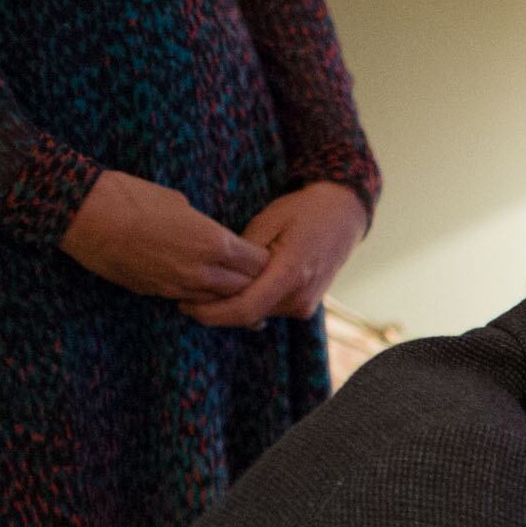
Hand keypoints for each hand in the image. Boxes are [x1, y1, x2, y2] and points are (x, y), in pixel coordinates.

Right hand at [61, 168, 268, 302]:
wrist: (84, 215)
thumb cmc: (130, 197)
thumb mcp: (179, 203)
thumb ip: (204, 227)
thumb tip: (213, 236)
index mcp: (214, 242)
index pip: (259, 263)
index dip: (263, 259)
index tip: (262, 255)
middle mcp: (202, 271)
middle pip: (246, 287)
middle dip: (253, 281)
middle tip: (255, 277)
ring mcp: (180, 287)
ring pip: (220, 301)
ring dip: (228, 295)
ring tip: (235, 288)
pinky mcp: (158, 294)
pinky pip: (192, 302)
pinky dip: (202, 298)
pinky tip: (203, 291)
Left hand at [182, 181, 371, 327]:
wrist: (341, 216)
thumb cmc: (302, 212)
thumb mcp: (267, 222)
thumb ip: (242, 254)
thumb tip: (215, 273)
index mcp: (290, 275)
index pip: (244, 308)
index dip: (210, 312)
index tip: (183, 304)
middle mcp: (300, 298)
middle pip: (247, 314)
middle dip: (215, 309)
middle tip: (184, 294)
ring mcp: (305, 305)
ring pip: (257, 314)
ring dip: (231, 305)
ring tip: (203, 289)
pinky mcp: (304, 306)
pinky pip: (268, 309)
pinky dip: (248, 301)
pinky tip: (231, 287)